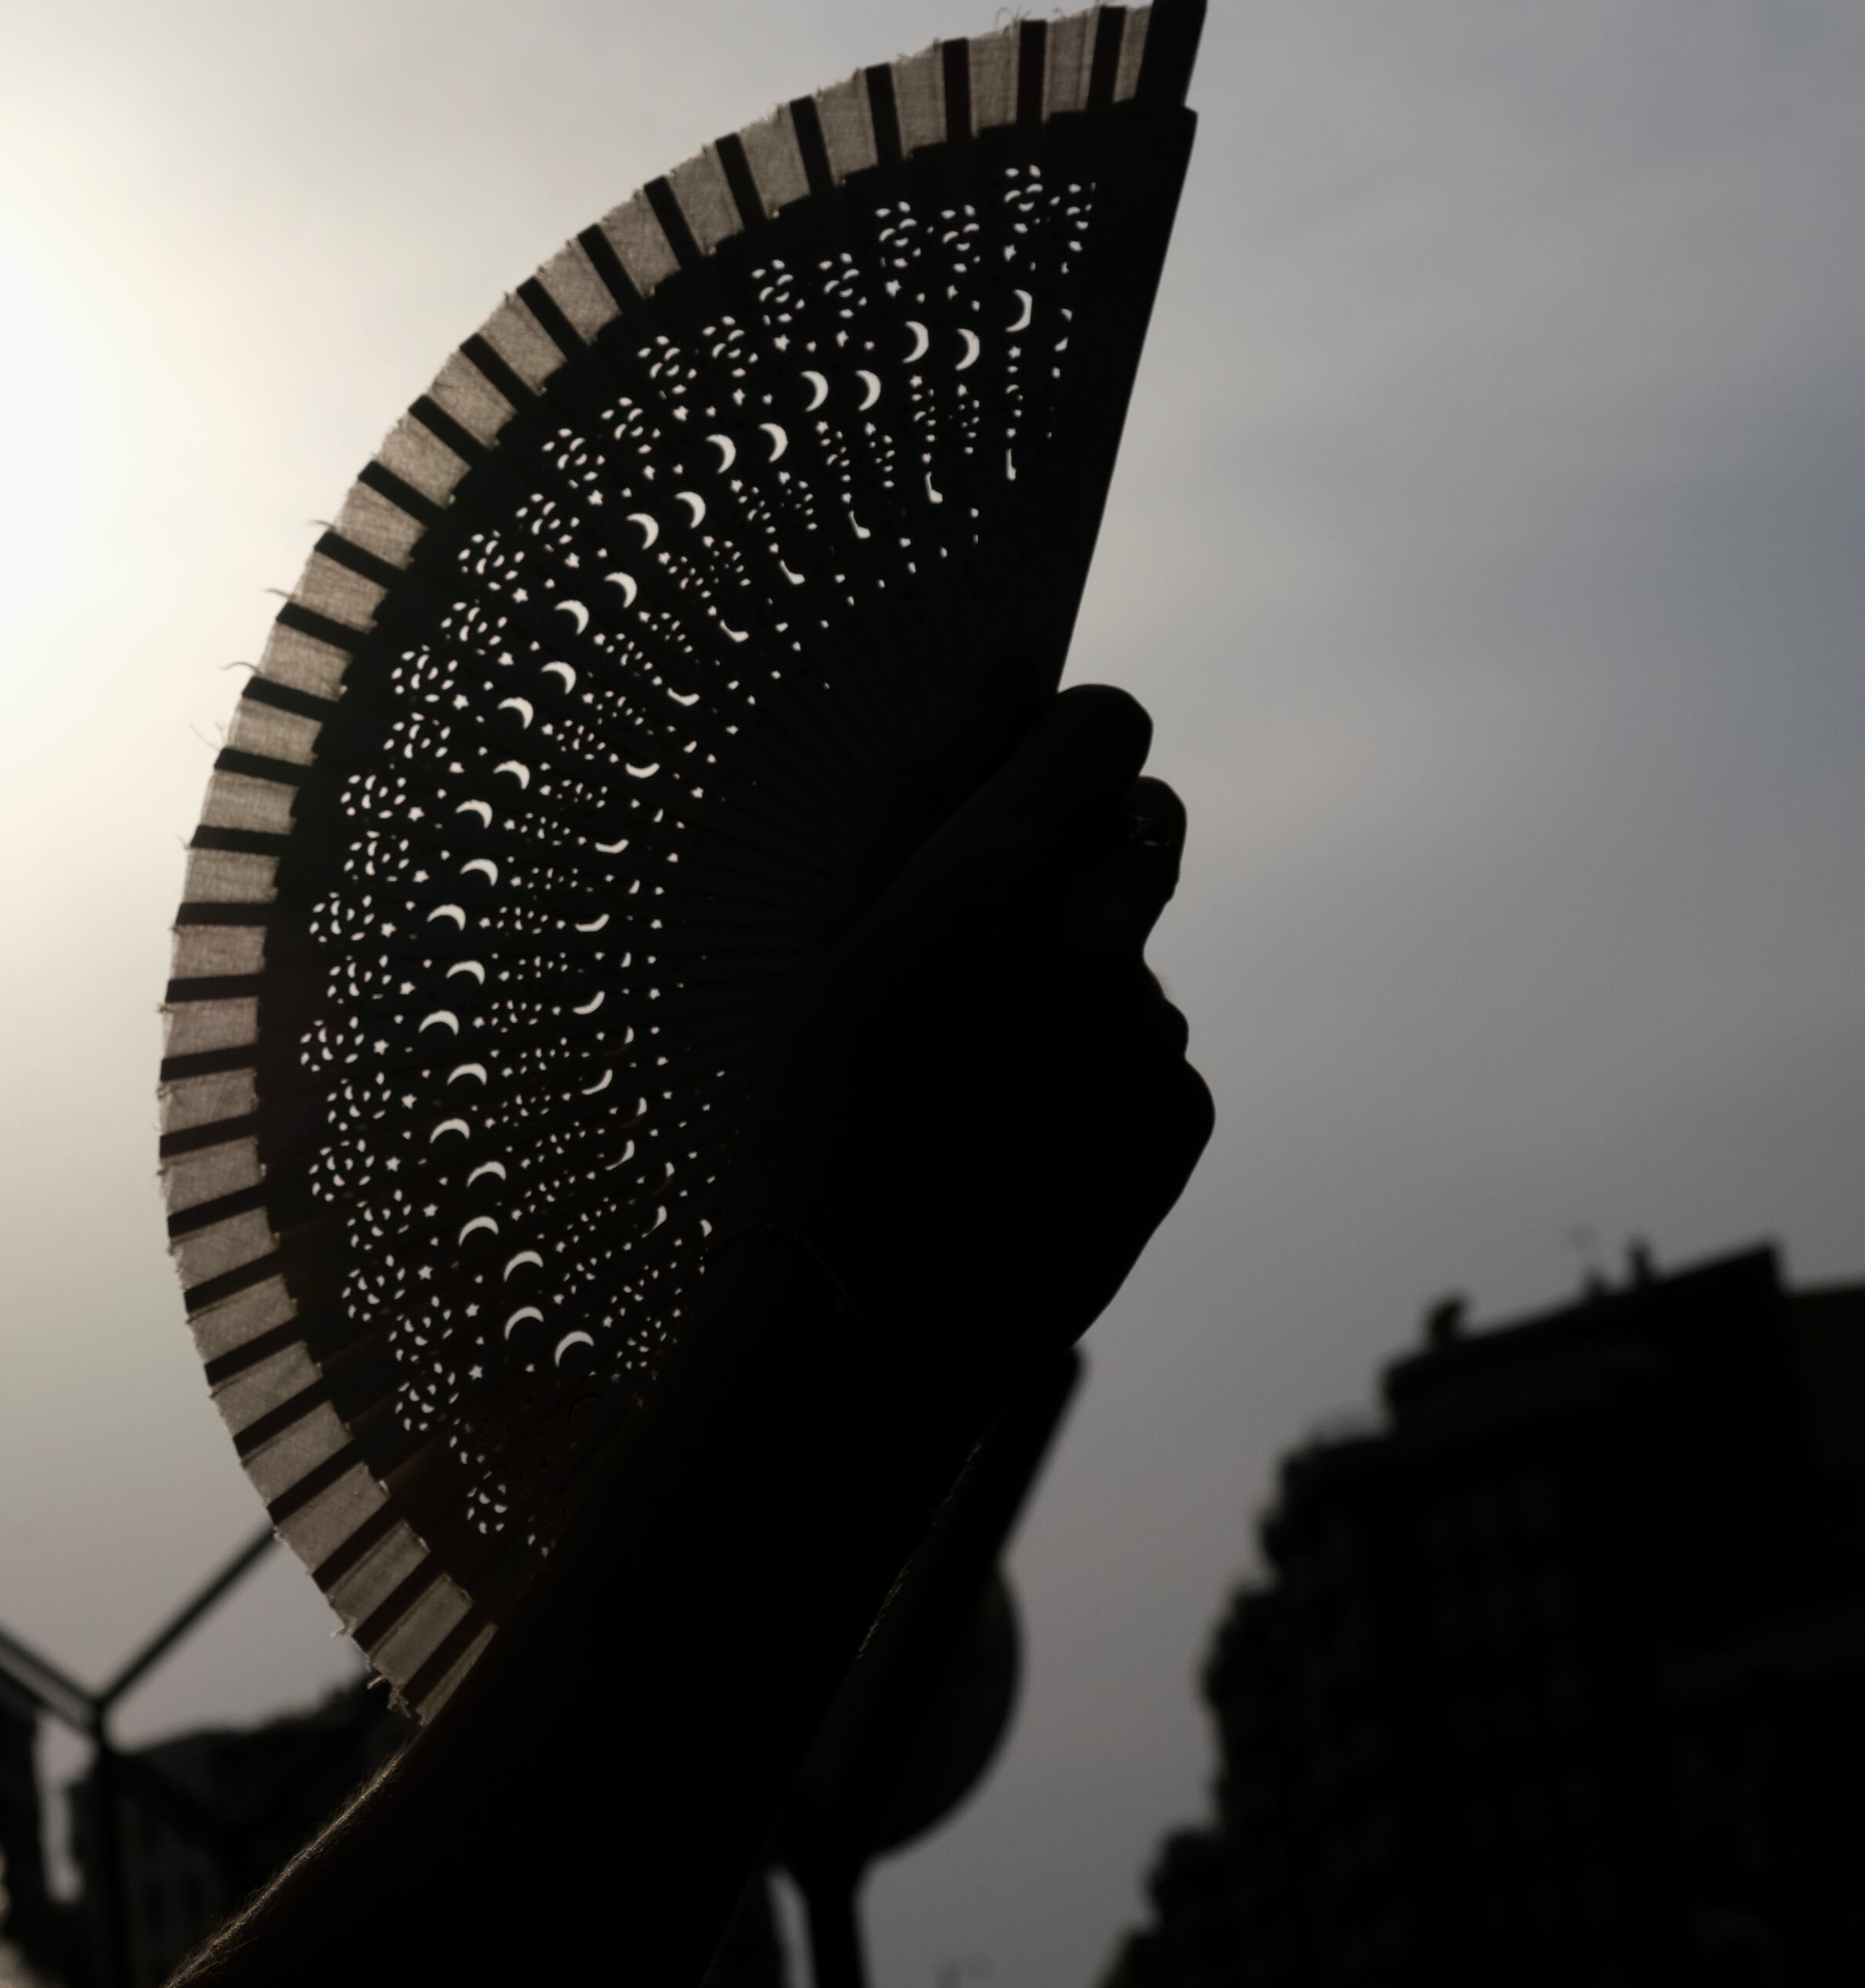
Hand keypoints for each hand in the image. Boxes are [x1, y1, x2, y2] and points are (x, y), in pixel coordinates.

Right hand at [750, 681, 1214, 1399]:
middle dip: (1081, 846)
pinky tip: (1007, 1136)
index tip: (1004, 794)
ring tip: (966, 1072)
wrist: (853, 1330)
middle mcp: (1104, 940)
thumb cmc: (806, 1122)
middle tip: (977, 934)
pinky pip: (1154, 1057)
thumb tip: (1022, 656)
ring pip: (1137, 951)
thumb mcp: (832, 936)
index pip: (1108, 724)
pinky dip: (1097, 1076)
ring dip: (1076, 977)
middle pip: (1147, 823)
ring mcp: (1155, 1038)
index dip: (1057, 746)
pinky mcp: (1181, 1123)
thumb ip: (934, 782)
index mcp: (1003, 871)